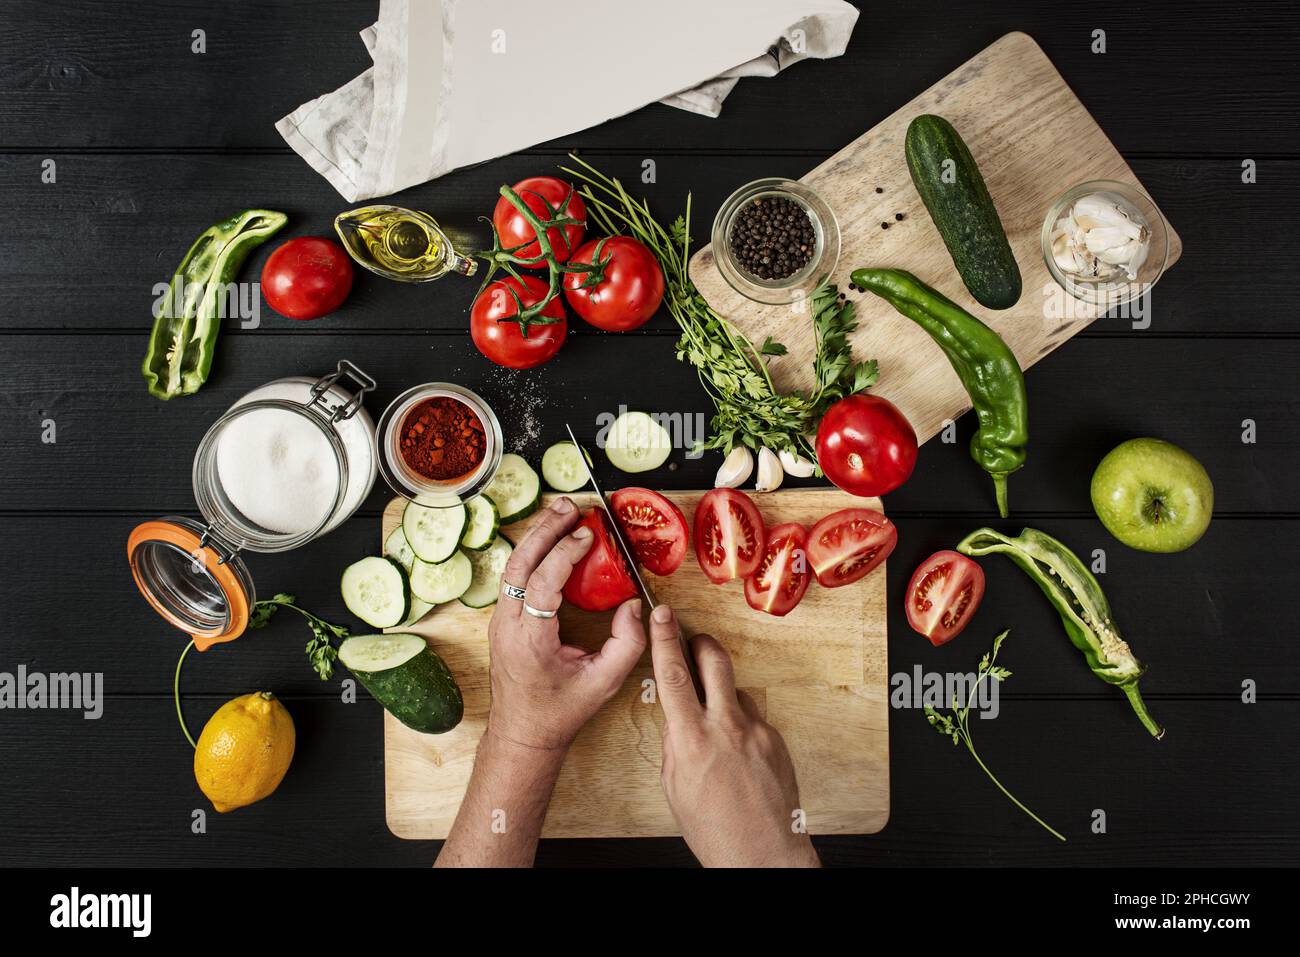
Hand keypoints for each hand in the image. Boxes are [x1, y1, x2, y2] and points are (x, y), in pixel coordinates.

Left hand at [486, 495, 646, 751]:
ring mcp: (500, 621)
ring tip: (561, 512)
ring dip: (537, 536)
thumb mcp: (603, 684)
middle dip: (545, 530)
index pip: (542, 584)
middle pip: (520, 564)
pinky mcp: (502, 618)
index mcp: (530, 641)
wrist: (523, 732)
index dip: (563, 555)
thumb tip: (632, 607)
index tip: (587, 536)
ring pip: (513, 566)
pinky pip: (515, 576)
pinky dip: (533, 552)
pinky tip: (550, 537)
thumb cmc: (561, 711)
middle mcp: (508, 626)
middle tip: (571, 507)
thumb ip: (627, 645)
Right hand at [646, 604, 819, 867]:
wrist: (762, 854)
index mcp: (692, 740)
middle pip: (714, 660)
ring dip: (722, 697)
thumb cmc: (713, 829)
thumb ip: (674, 743)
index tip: (661, 614)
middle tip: (692, 642)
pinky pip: (752, 718)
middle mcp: (726, 728)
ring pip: (735, 691)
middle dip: (701, 643)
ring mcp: (756, 731)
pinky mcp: (775, 739)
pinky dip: (740, 727)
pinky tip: (737, 755)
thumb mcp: (674, 786)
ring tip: (716, 731)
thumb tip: (675, 717)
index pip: (673, 675)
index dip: (664, 640)